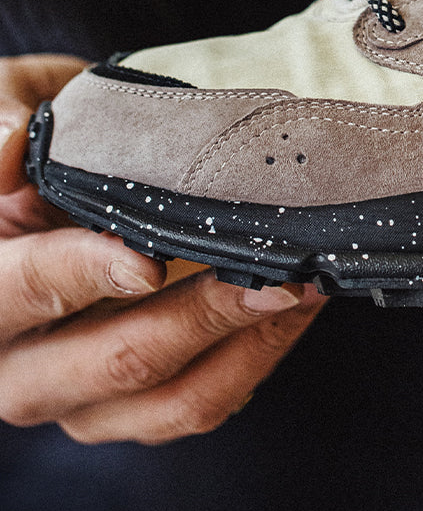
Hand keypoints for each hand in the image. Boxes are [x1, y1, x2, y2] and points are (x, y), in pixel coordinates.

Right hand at [0, 54, 323, 443]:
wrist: (50, 182)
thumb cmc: (31, 142)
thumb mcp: (6, 98)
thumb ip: (1, 117)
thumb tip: (9, 152)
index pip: (24, 289)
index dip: (85, 275)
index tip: (147, 261)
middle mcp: (18, 367)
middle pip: (119, 361)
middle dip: (206, 318)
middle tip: (275, 276)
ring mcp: (80, 402)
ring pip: (174, 400)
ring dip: (252, 344)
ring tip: (304, 286)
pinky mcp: (132, 412)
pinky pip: (204, 403)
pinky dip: (260, 359)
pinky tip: (299, 306)